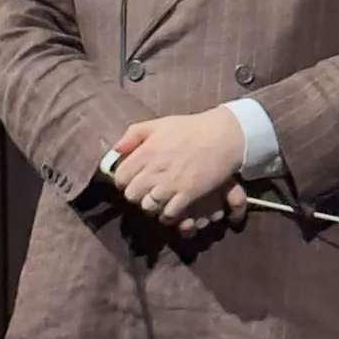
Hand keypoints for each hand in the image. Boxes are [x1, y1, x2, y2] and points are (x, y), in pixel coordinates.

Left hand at [108, 110, 248, 232]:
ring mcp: (171, 183)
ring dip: (152, 206)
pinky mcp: (188, 194)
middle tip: (147, 191)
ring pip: (148, 207)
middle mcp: (155, 169)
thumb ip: (133, 135)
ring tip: (160, 200)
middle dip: (137, 195)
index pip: (120, 178)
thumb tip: (115, 150)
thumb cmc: (190, 128)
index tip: (134, 180)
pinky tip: (173, 206)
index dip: (125, 181)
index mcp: (146, 152)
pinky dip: (169, 213)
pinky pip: (169, 213)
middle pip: (132, 196)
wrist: (222, 136)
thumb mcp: (158, 124)